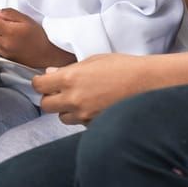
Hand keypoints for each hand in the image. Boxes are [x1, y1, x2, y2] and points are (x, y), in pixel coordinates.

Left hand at [0, 8, 75, 69]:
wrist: (46, 54)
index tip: (1, 19)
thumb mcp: (27, 19)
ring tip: (3, 34)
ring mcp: (4, 52)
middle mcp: (5, 43)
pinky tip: (4, 42)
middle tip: (3, 26)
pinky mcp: (5, 58)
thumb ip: (10, 13)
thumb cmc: (39, 37)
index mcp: (11, 31)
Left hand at [33, 53, 154, 124]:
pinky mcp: (94, 125)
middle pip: (46, 105)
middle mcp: (73, 99)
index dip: (40, 83)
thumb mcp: (94, 60)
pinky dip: (83, 117)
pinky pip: (80, 124)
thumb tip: (51, 73)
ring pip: (62, 118)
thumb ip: (69, 69)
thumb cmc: (123, 67)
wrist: (148, 84)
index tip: (44, 81)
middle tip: (60, 91)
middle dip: (50, 97)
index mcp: (70, 78)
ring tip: (81, 99)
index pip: (39, 86)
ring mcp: (84, 115)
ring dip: (66, 109)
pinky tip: (95, 106)